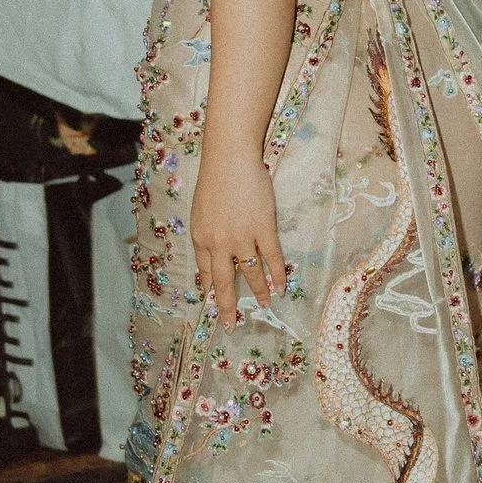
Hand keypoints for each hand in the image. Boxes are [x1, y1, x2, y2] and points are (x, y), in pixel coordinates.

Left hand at [190, 148, 286, 322]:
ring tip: (265, 305)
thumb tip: (216, 252)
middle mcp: (218, 243)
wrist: (230, 159)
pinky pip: (271, 258)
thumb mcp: (201, 210)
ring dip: (258, 291)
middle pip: (223, 281)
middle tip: (231, 323)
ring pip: (250, 273)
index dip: (210, 289)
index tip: (213, 304)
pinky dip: (277, 274)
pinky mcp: (263, 229)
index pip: (204, 271)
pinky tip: (280, 286)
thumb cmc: (215, 179)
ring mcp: (241, 237)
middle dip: (227, 305)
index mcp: (200, 237)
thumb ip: (208, 233)